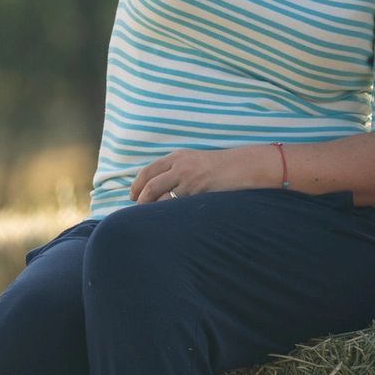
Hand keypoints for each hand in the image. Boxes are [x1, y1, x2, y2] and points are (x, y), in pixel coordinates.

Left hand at [129, 145, 267, 203]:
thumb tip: (158, 185)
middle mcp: (180, 166)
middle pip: (150, 185)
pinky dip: (169, 212)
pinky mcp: (197, 191)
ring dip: (153, 208)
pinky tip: (169, 217)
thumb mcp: (194, 160)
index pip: (148, 171)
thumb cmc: (219, 166)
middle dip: (141, 199)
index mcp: (177, 156)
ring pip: (160, 197)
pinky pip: (176, 205)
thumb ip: (176, 169)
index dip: (137, 185)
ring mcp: (189, 179)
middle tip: (139, 208)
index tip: (133, 195)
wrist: (242, 166)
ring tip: (152, 216)